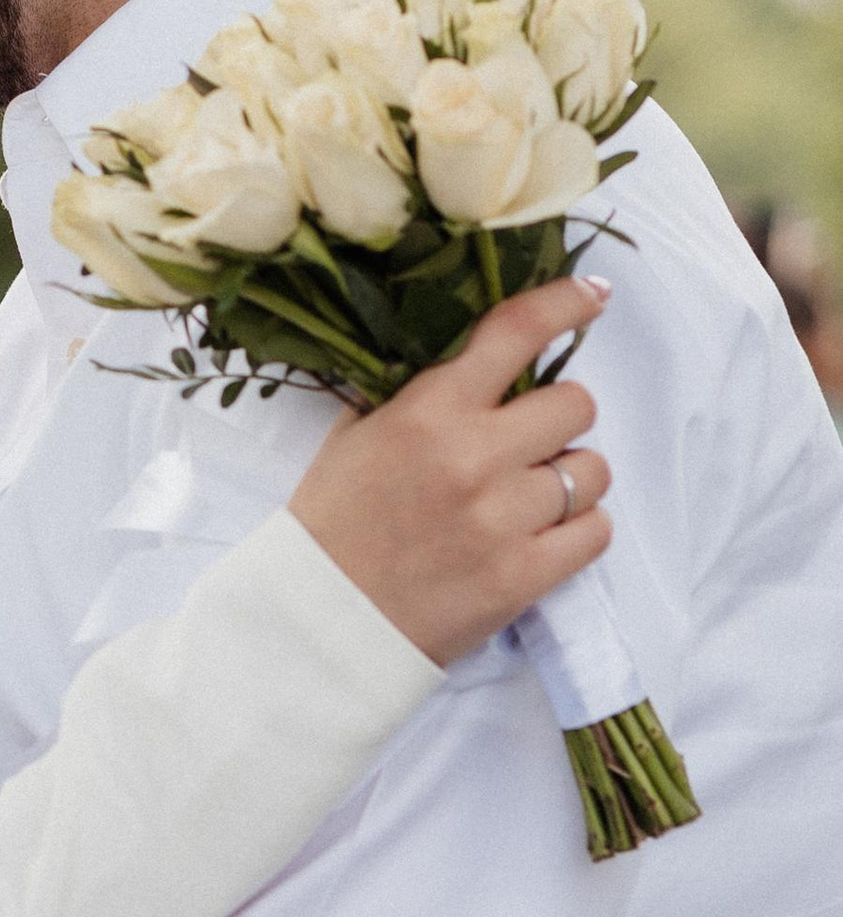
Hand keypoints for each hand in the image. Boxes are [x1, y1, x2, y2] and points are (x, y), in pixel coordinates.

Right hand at [289, 274, 612, 666]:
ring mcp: (503, 520)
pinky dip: (577, 530)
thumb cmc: (332, 522)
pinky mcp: (523, 576)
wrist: (320, 619)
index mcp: (427, 411)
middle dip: (559, 418)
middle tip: (528, 441)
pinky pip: (596, 531)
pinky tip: (540, 535)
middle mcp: (473, 457)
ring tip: (529, 498)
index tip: (592, 296)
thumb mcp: (355, 436)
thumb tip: (471, 356)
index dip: (565, 305)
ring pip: (592, 470)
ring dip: (570, 478)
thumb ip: (415, 393)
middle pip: (577, 403)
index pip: (516, 334)